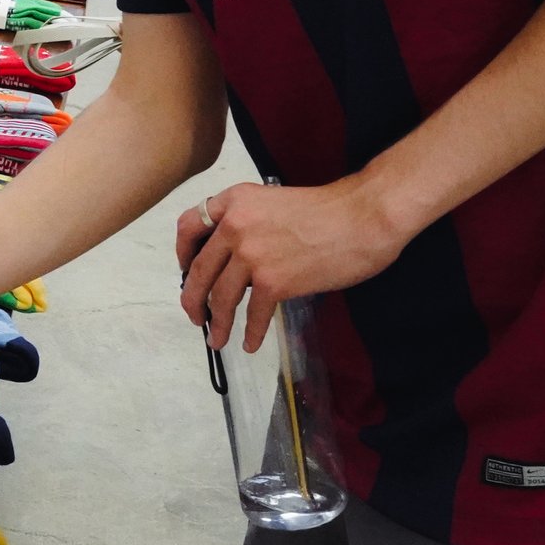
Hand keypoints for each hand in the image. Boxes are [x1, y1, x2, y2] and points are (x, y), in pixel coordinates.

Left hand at [176, 179, 409, 352]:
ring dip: (217, 323)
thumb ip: (247, 223)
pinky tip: (250, 343)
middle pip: (199, 270)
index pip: (189, 226)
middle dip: (193, 299)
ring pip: (220, 297)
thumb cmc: (328, 210)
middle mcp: (234, 226)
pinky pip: (253, 314)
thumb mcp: (272, 201)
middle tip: (195, 317)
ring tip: (217, 339)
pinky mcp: (273, 281)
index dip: (182, 254)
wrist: (363, 218)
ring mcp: (251, 255)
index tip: (185, 272)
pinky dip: (251, 333)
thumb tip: (232, 258)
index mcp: (234, 201)